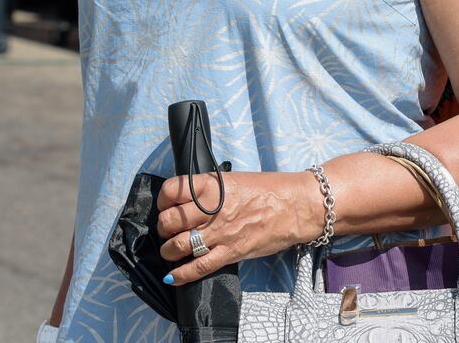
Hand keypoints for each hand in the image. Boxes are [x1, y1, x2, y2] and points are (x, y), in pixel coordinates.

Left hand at [156, 171, 322, 284]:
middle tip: (169, 230)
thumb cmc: (268, 190)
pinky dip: (181, 275)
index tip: (166, 205)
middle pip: (169, 221)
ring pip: (178, 246)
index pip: (172, 191)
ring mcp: (220, 233)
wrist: (295, 206)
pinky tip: (173, 277)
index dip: (163, 200)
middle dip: (163, 228)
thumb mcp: (234, 180)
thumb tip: (189, 201)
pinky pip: (198, 267)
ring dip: (169, 250)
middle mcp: (212, 209)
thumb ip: (210, 191)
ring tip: (172, 250)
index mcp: (212, 186)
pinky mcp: (230, 252)